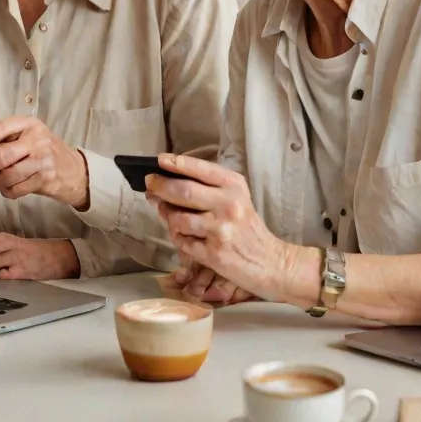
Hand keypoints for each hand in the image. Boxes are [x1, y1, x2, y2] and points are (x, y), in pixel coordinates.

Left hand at [0, 116, 89, 208]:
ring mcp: (42, 160)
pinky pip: (15, 190)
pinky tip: (9, 187)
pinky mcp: (45, 180)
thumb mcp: (22, 135)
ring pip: (5, 176)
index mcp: (27, 123)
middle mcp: (36, 139)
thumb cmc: (42, 150)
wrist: (73, 169)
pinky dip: (6, 191)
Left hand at [146, 153, 295, 301]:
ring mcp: (220, 229)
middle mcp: (229, 204)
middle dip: (161, 186)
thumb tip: (170, 181)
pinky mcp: (213, 253)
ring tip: (165, 213)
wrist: (270, 262)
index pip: (201, 169)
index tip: (160, 159)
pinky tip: (182, 235)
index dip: (178, 163)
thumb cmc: (248, 228)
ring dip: (166, 216)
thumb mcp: (237, 198)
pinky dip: (177, 237)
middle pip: (184, 191)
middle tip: (150, 184)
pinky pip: (182, 242)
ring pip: (178, 218)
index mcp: (235, 187)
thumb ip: (209, 188)